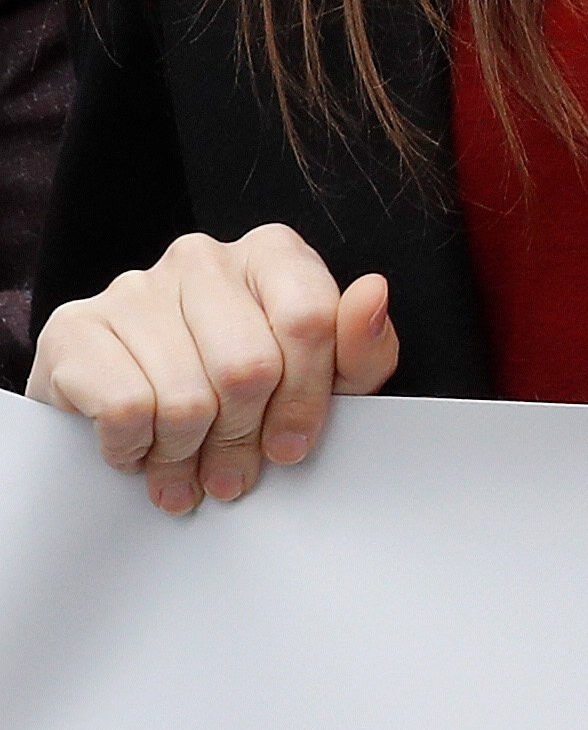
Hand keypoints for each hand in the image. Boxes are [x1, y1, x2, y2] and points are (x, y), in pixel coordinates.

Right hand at [24, 226, 396, 512]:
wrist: (121, 404)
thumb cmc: (243, 390)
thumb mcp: (324, 378)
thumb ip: (362, 348)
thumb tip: (372, 291)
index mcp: (272, 253)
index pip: (310, 320)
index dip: (306, 400)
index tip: (291, 448)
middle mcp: (202, 257)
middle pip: (248, 367)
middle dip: (244, 439)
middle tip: (234, 476)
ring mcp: (133, 287)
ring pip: (187, 398)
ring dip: (188, 456)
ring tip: (186, 472)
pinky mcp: (74, 328)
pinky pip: (126, 410)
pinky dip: (136, 450)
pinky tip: (139, 450)